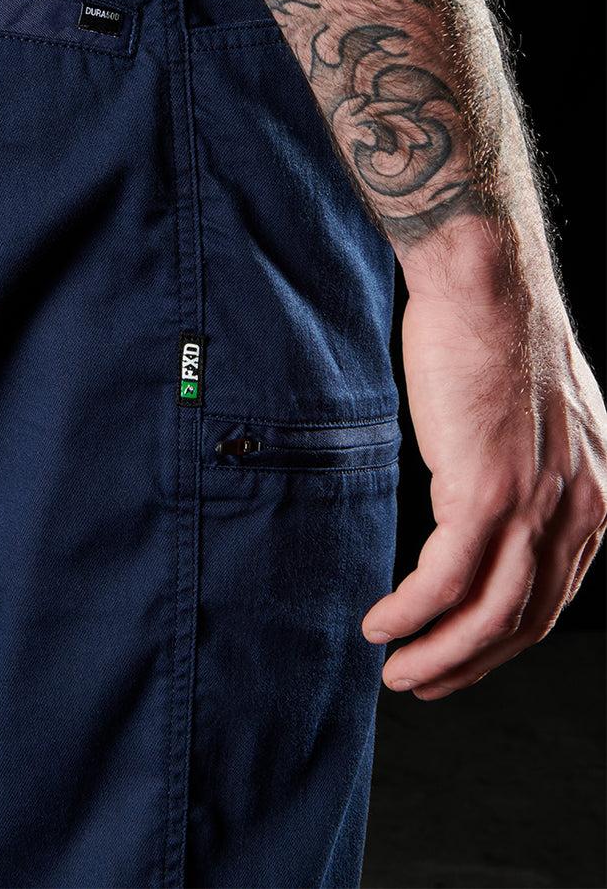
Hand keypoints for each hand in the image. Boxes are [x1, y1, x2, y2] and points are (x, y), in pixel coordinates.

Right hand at [362, 275, 606, 699]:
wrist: (484, 282)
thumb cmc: (497, 331)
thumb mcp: (540, 416)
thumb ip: (532, 469)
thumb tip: (491, 502)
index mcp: (598, 492)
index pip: (556, 593)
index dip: (505, 638)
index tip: (461, 654)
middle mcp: (582, 508)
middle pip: (527, 620)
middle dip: (472, 665)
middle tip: (424, 683)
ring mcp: (534, 504)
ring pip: (489, 616)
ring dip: (439, 657)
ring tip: (398, 672)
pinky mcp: (485, 491)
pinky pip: (445, 581)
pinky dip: (410, 614)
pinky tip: (381, 623)